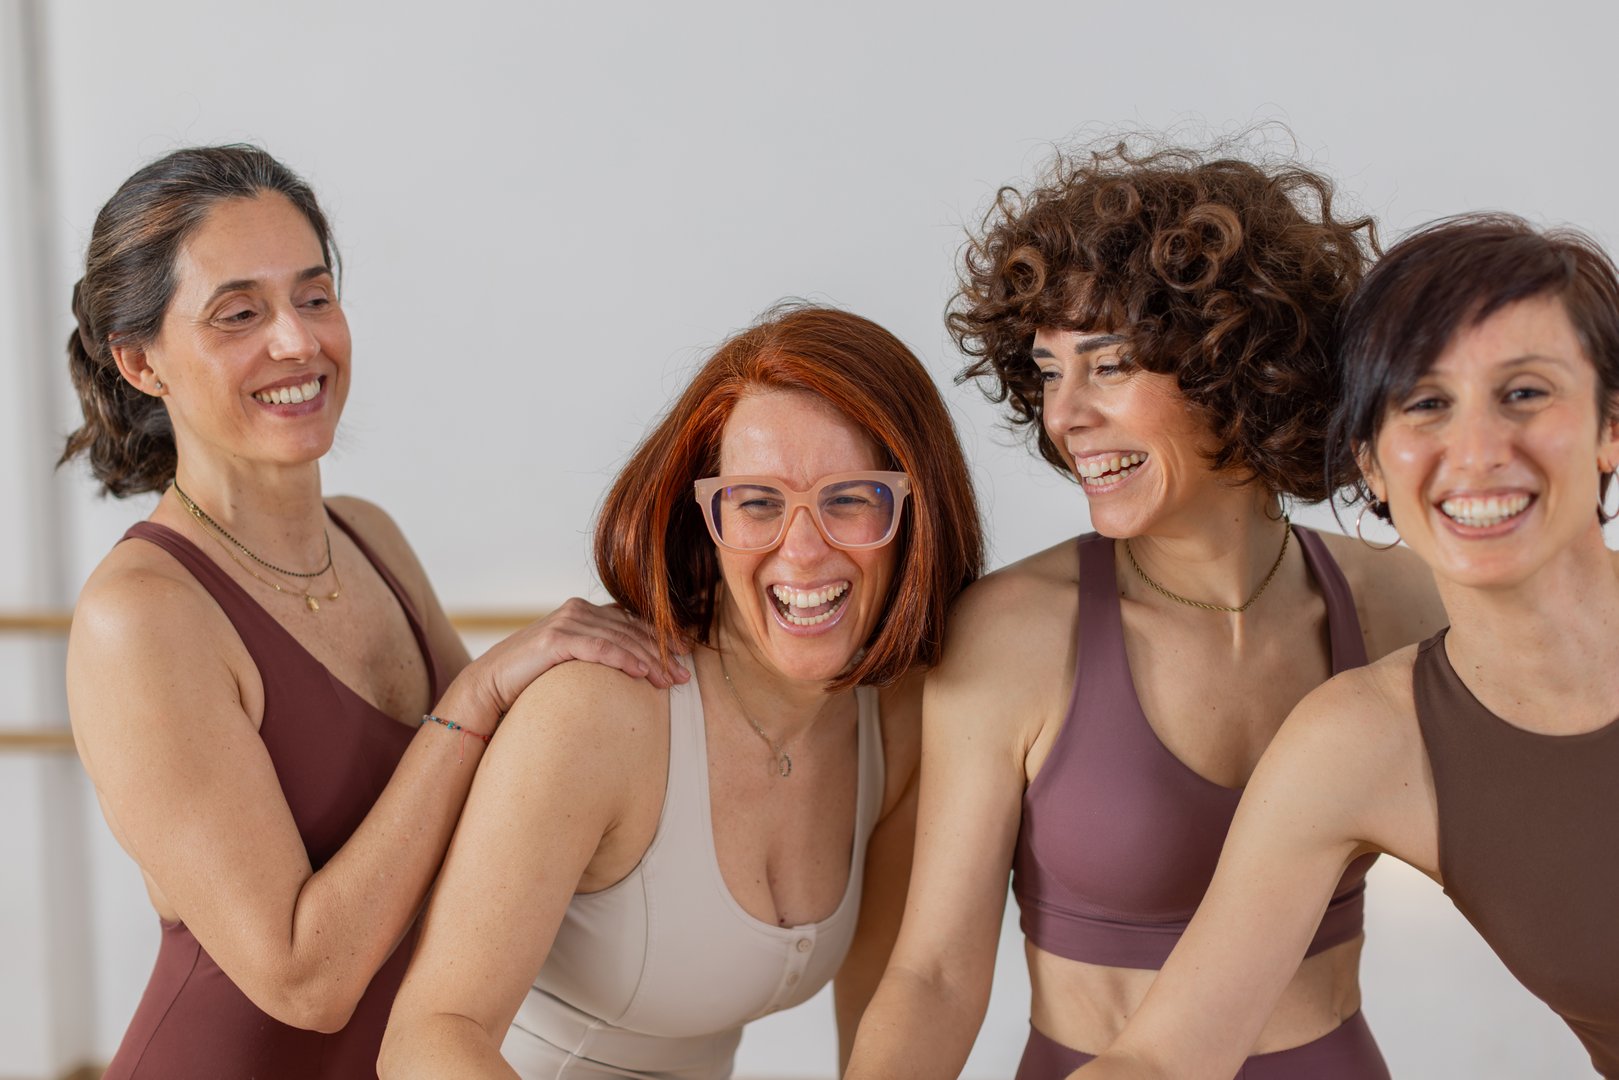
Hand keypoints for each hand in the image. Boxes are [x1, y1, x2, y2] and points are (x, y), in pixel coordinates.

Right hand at [470, 598, 686, 716]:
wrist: (490, 684)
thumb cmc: (533, 677)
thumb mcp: (572, 660)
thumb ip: (597, 652)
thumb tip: (636, 667)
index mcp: (584, 611)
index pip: (632, 621)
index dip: (662, 637)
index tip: (685, 654)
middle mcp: (578, 610)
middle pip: (631, 630)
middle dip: (662, 653)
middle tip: (684, 675)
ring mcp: (567, 621)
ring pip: (621, 639)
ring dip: (650, 660)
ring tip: (670, 680)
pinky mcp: (556, 639)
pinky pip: (600, 648)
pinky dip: (624, 659)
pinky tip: (642, 673)